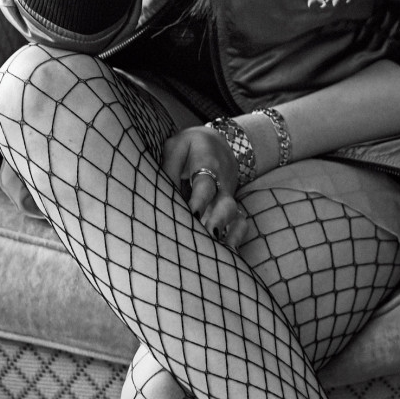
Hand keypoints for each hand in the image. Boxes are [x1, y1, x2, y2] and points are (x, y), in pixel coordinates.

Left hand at [162, 125, 252, 250]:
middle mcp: (222, 183)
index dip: (200, 200)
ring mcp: (228, 197)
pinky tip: (226, 256)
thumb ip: (168, 168)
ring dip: (227, 235)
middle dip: (218, 221)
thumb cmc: (190, 146)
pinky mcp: (231, 208)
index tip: (192, 215)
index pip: (205, 184)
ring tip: (215, 254)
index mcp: (208, 163)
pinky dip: (236, 238)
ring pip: (236, 216)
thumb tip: (159, 193)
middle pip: (226, 204)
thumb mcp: (175, 147)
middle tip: (208, 237)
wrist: (218, 142)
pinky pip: (241, 224)